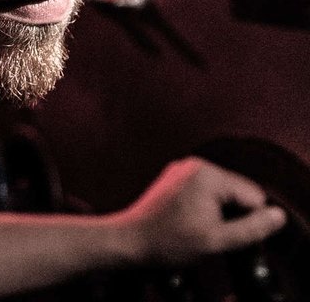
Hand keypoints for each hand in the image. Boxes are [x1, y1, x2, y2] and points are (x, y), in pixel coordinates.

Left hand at [115, 156, 286, 265]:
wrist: (129, 240)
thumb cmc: (166, 240)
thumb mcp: (216, 240)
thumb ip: (252, 228)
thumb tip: (277, 216)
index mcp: (208, 174)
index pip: (254, 196)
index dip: (246, 221)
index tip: (223, 233)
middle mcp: (196, 165)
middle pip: (238, 193)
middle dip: (231, 215)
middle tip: (208, 232)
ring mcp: (184, 170)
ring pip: (223, 195)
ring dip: (218, 213)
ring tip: (195, 227)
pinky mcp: (176, 178)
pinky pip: (206, 193)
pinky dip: (205, 209)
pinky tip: (188, 221)